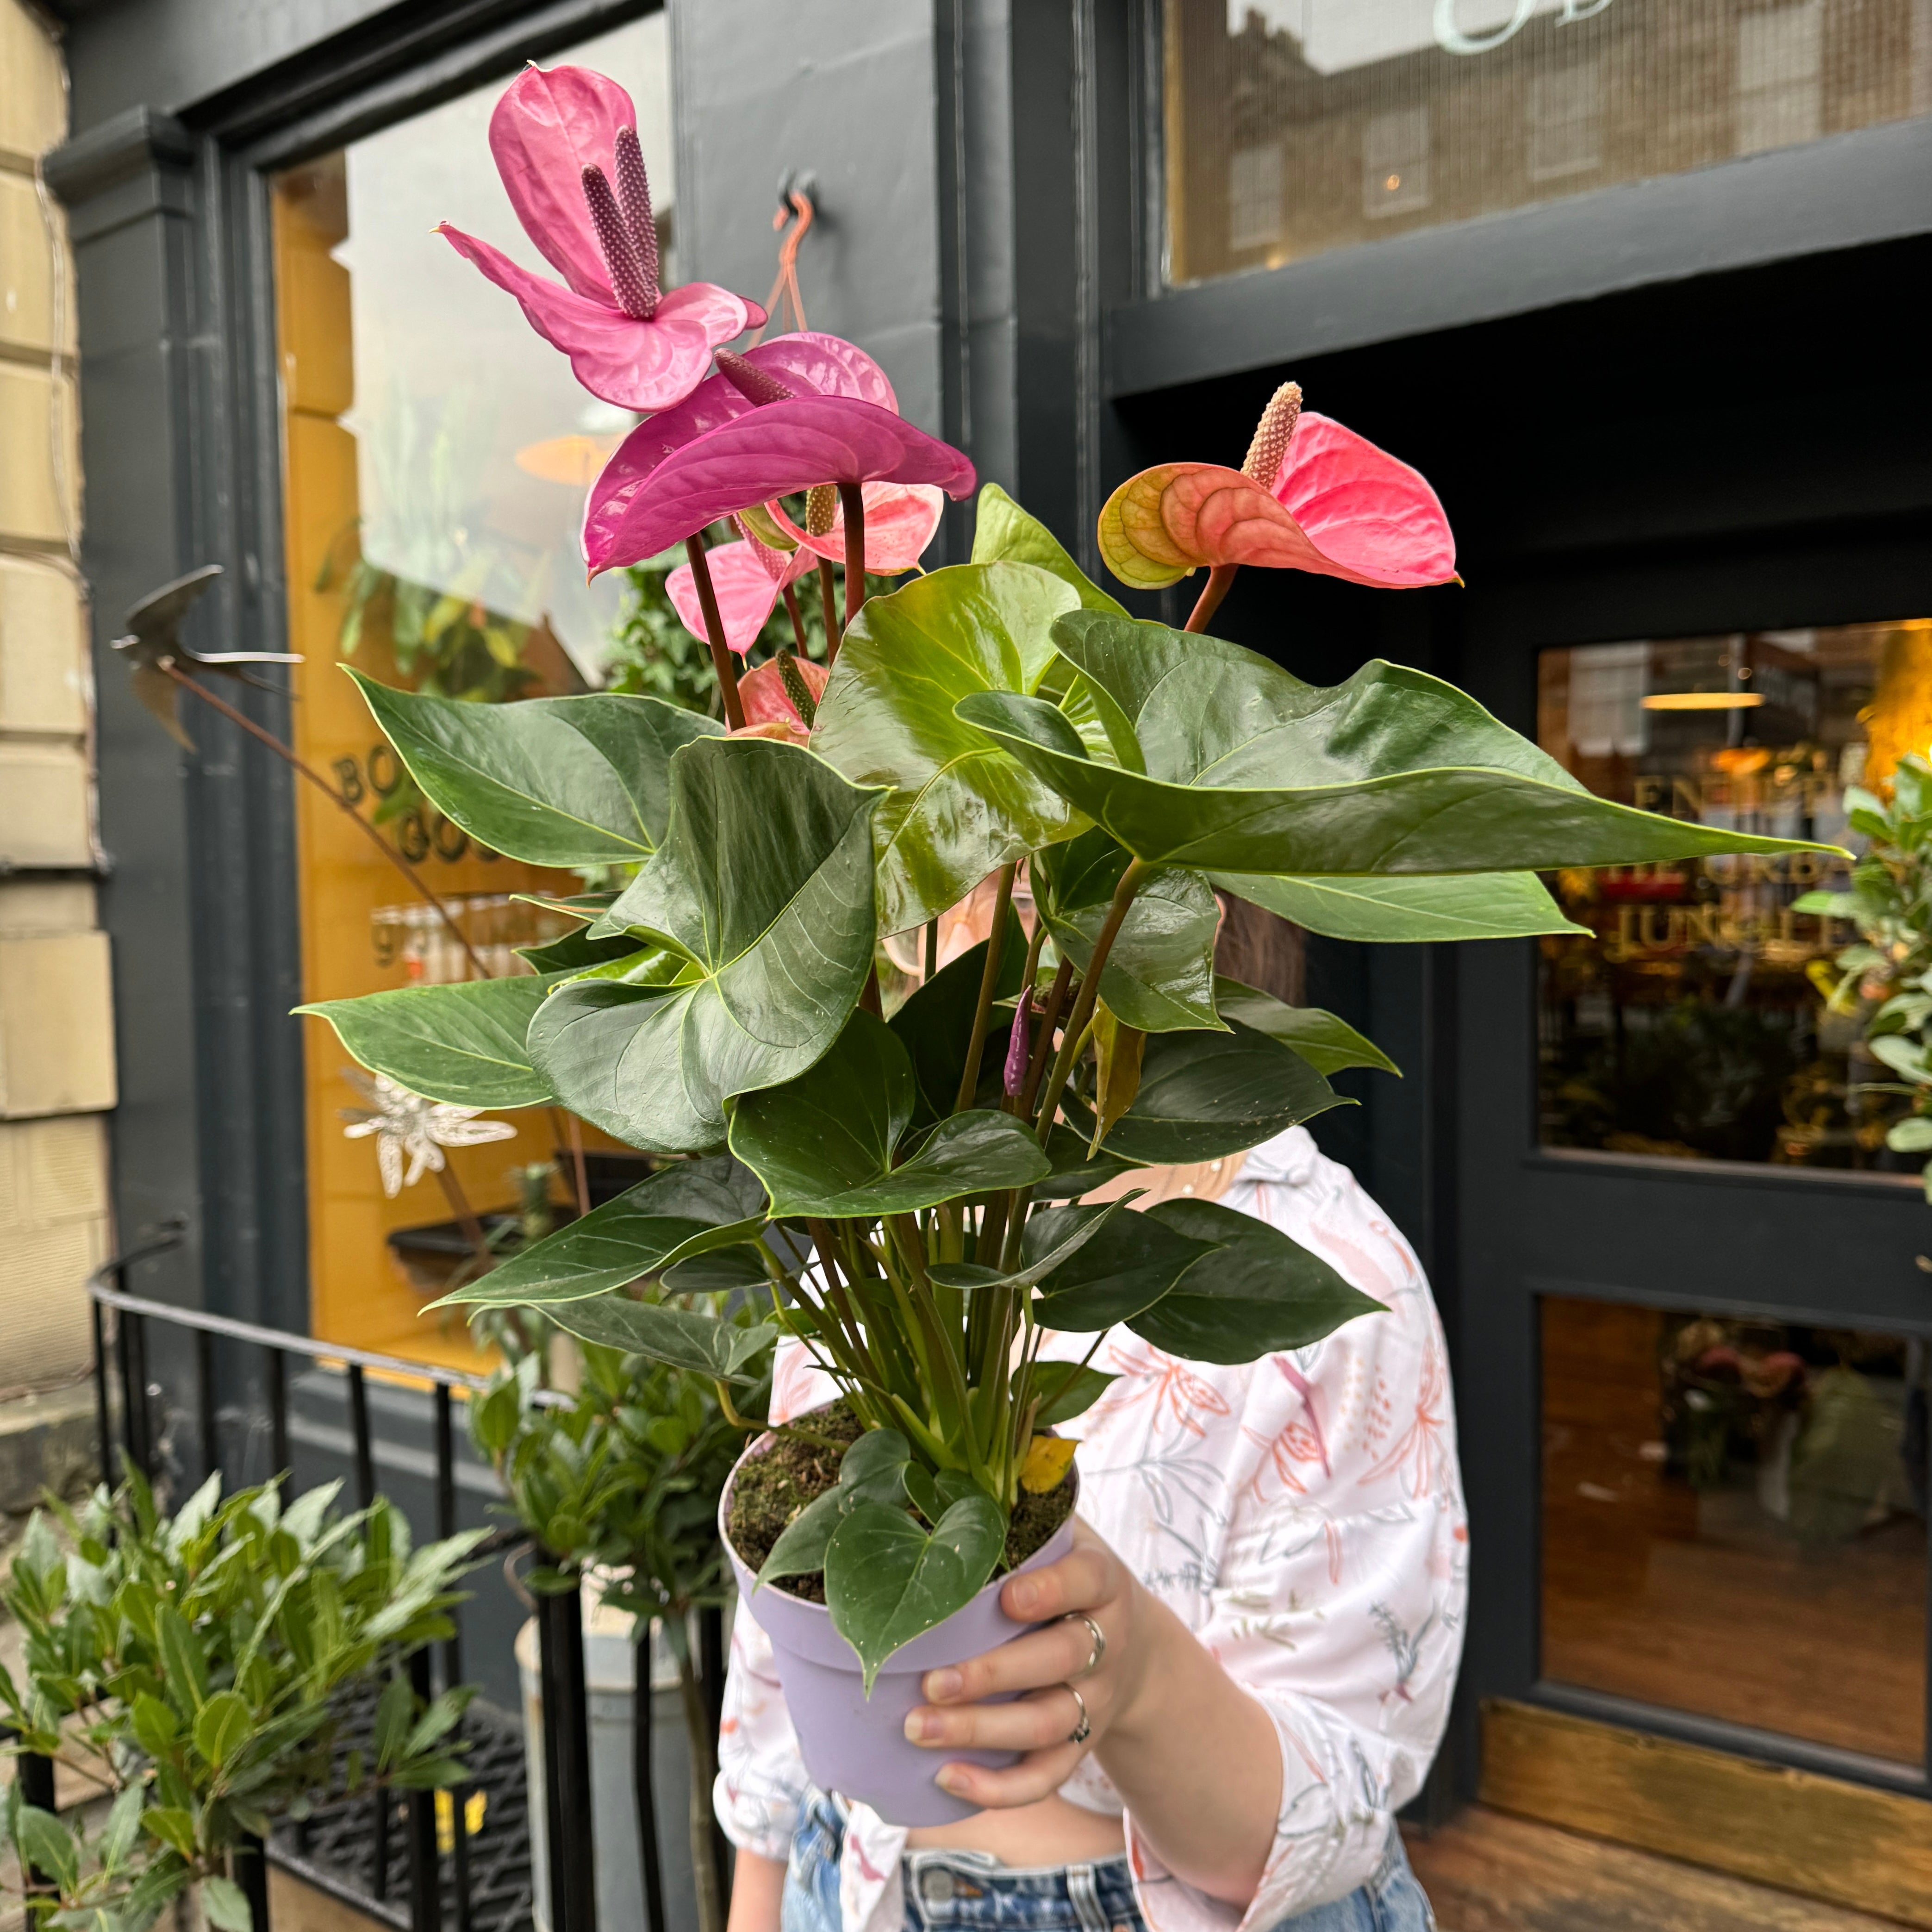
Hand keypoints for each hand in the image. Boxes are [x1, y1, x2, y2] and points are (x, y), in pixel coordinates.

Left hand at [903, 1518, 1146, 1807]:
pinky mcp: (1081, 1746)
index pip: (1086, 1581)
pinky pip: (1047, 1777)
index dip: (1051, 1590)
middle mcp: (1106, 1643)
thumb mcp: (1064, 1535)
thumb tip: (942, 1463)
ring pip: (1047, 1725)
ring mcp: (1095, 1700)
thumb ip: (1021, 1508)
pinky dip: (1000, 1789)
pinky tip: (947, 1779)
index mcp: (1102, 1581)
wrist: (1133, 1648)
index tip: (1007, 1597)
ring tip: (917, 1727)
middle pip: (1060, 1661)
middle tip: (930, 1680)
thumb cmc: (1068, 1576)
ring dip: (981, 1732)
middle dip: (994, 1675)